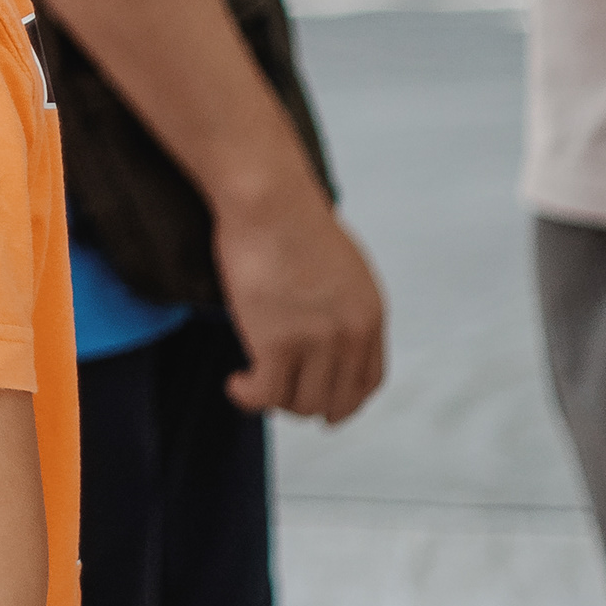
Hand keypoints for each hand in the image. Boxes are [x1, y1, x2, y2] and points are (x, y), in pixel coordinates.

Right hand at [208, 179, 387, 421]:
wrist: (269, 201)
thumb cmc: (294, 220)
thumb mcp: (343, 267)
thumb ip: (343, 305)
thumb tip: (325, 328)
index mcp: (369, 315)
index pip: (368, 383)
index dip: (342, 400)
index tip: (322, 400)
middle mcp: (349, 334)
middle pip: (334, 402)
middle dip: (305, 402)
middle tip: (278, 389)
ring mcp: (315, 342)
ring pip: (299, 404)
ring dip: (274, 400)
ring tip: (253, 382)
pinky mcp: (276, 344)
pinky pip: (265, 395)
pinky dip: (248, 397)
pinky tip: (236, 383)